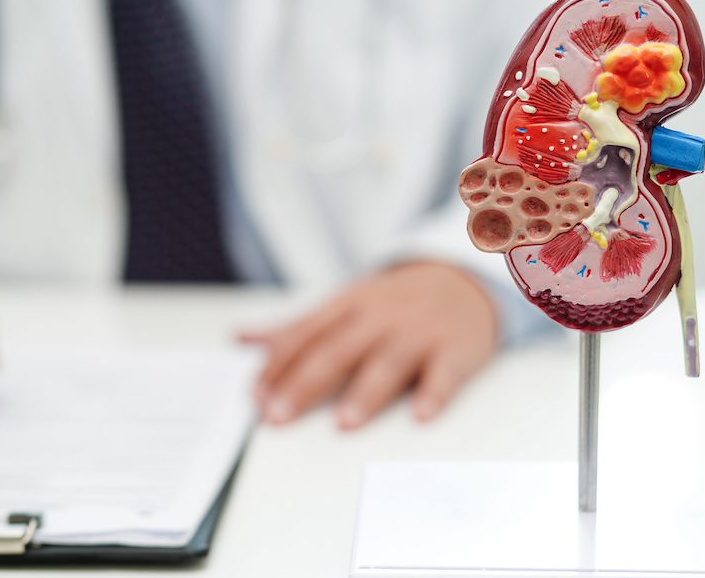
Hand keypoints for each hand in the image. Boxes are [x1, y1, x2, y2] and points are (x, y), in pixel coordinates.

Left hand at [243, 262, 497, 429]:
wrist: (462, 282)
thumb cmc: (394, 303)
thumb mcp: (345, 305)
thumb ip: (297, 328)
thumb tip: (241, 339)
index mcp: (349, 306)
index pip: (306, 334)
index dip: (279, 365)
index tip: (255, 395)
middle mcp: (380, 316)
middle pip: (338, 350)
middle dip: (306, 383)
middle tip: (280, 416)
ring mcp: (418, 331)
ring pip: (388, 361)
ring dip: (365, 392)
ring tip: (344, 423)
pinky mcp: (455, 349)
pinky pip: (445, 372)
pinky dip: (434, 394)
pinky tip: (421, 416)